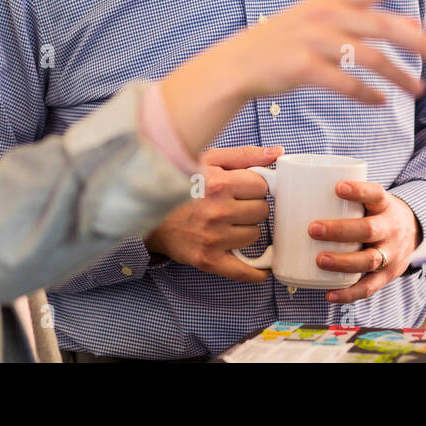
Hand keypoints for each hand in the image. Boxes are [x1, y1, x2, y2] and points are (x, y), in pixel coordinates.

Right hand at [144, 144, 282, 282]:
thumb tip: (278, 153)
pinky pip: (244, 271)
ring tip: (229, 222)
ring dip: (247, 229)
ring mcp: (213, 238)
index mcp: (219, 183)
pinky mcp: (208, 259)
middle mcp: (218, 211)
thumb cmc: (180, 182)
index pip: (261, 186)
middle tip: (235, 204)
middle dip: (252, 206)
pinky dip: (257, 271)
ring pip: (255, 235)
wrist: (147, 210)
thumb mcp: (209, 159)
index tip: (243, 187)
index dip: (254, 185)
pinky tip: (263, 266)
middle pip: (262, 211)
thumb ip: (245, 155)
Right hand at [158, 0, 425, 158]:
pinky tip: (380, 102)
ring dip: (400, 76)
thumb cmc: (285, 43)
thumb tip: (414, 27)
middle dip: (421, 43)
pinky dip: (367, 94)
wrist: (238, 65)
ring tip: (420, 90)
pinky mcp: (303, 68)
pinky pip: (345, 83)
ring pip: (370, 58)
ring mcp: (313, 41)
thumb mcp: (323, 24)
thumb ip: (365, 23)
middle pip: (384, 26)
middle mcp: (324, 15)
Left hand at [309, 181, 421, 303]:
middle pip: (369, 230)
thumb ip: (346, 198)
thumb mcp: (371, 199)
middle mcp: (391, 229)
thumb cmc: (378, 212)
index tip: (338, 188)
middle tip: (313, 229)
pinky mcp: (389, 274)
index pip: (375, 195)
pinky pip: (369, 287)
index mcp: (385, 205)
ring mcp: (392, 253)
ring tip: (319, 260)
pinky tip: (329, 294)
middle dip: (340, 231)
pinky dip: (349, 293)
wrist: (414, 231)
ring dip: (343, 262)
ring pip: (370, 260)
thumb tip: (292, 191)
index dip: (359, 191)